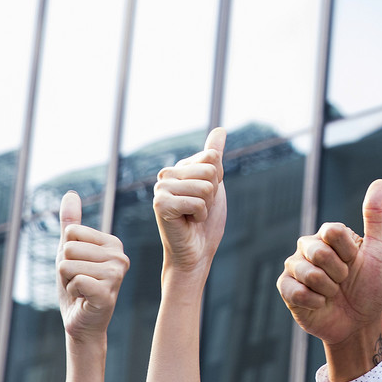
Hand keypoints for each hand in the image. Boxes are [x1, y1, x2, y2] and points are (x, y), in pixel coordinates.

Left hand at [59, 191, 128, 347]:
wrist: (83, 323)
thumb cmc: (77, 286)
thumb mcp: (70, 252)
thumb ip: (71, 222)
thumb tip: (69, 193)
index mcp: (112, 242)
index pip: (71, 233)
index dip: (66, 253)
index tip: (78, 268)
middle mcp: (119, 255)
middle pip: (68, 248)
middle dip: (65, 268)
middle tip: (79, 282)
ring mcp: (116, 274)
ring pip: (67, 265)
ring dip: (68, 282)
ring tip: (81, 290)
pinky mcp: (107, 292)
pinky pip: (74, 281)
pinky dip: (72, 292)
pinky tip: (84, 299)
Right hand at [153, 127, 226, 277]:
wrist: (196, 253)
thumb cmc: (205, 222)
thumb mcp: (215, 184)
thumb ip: (214, 157)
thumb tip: (220, 129)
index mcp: (178, 168)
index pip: (212, 158)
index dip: (217, 180)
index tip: (205, 196)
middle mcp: (166, 175)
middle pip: (211, 170)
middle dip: (212, 195)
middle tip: (198, 210)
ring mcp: (160, 189)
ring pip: (206, 187)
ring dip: (206, 206)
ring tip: (192, 216)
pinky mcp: (160, 205)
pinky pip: (197, 202)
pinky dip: (200, 215)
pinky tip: (187, 223)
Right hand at [278, 179, 381, 345]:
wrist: (361, 322)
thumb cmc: (372, 286)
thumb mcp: (379, 250)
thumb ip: (374, 217)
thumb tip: (380, 181)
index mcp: (329, 235)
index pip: (332, 231)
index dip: (349, 252)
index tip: (356, 261)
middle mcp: (309, 247)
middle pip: (318, 251)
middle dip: (339, 272)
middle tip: (345, 281)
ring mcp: (295, 268)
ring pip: (307, 272)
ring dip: (329, 289)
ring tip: (334, 293)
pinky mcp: (286, 289)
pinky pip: (294, 290)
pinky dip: (315, 301)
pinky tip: (321, 304)